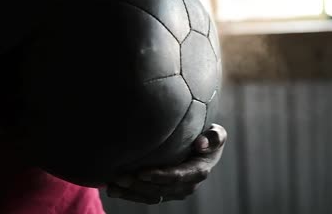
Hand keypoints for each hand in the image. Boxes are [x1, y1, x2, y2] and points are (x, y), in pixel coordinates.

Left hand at [106, 124, 227, 203]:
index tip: (142, 172)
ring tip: (112, 185)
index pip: (178, 176)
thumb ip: (215, 137)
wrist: (204, 148)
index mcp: (199, 171)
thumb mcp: (218, 134)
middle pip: (160, 189)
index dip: (160, 176)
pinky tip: (113, 189)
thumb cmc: (210, 137)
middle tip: (120, 176)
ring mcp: (174, 191)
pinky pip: (146, 196)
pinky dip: (130, 194)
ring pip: (151, 195)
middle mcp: (187, 185)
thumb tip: (202, 143)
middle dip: (139, 185)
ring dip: (131, 192)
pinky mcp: (164, 191)